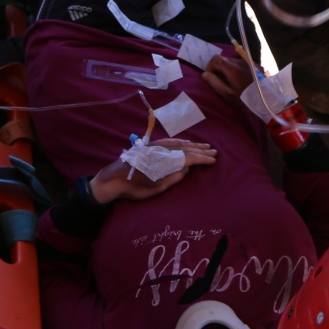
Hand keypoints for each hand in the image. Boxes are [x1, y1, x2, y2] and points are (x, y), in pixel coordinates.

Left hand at [91, 139, 216, 203]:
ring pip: (178, 143)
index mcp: (166, 160)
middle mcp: (163, 150)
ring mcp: (156, 146)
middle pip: (186, 148)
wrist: (114, 178)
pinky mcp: (150, 146)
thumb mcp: (157, 187)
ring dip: (193, 145)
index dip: (202, 159)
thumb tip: (186, 167)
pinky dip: (180, 142)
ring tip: (204, 146)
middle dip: (201, 150)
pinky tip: (185, 142)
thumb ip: (174, 177)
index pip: (189, 157)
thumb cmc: (135, 187)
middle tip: (214, 151)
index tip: (213, 160)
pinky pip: (169, 141)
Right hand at [201, 55, 253, 103]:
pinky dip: (236, 69)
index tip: (211, 77)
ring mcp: (249, 62)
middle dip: (218, 68)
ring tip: (231, 82)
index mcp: (233, 68)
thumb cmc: (246, 100)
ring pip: (233, 61)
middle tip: (220, 81)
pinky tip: (240, 80)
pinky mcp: (255, 65)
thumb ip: (215, 83)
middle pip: (224, 59)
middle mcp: (241, 61)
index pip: (216, 59)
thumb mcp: (228, 95)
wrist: (268, 101)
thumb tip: (205, 74)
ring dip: (228, 68)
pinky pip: (241, 63)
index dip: (210, 66)